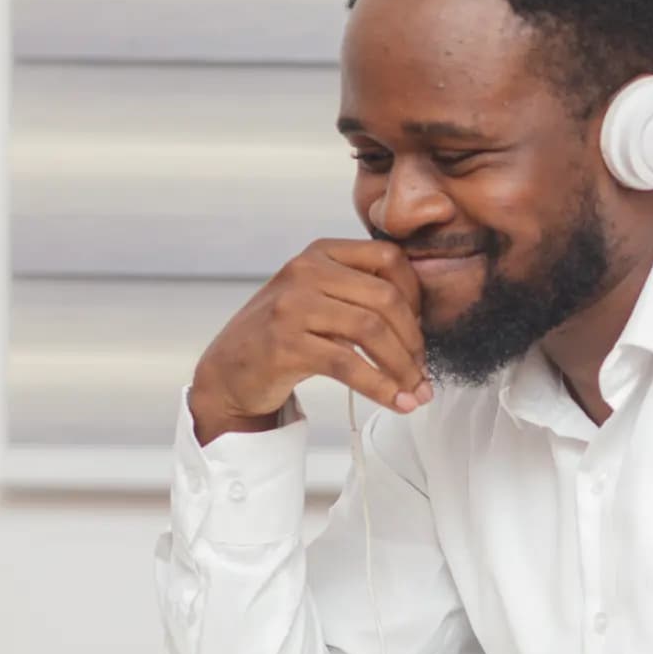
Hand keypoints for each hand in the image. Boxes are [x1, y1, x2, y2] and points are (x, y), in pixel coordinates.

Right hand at [190, 238, 432, 444]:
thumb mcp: (320, 298)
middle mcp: (305, 270)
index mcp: (321, 253)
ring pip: (371, 330)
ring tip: (416, 391)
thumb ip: (360, 293)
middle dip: (414, 340)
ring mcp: (292, 305)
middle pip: (386, 297)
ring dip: (403, 367)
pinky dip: (380, 386)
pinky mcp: (285, 343)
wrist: (230, 372)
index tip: (420, 330)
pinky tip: (396, 401)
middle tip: (422, 372)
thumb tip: (422, 321)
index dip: (415, 296)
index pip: (389, 258)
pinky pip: (348, 364)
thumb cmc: (284, 336)